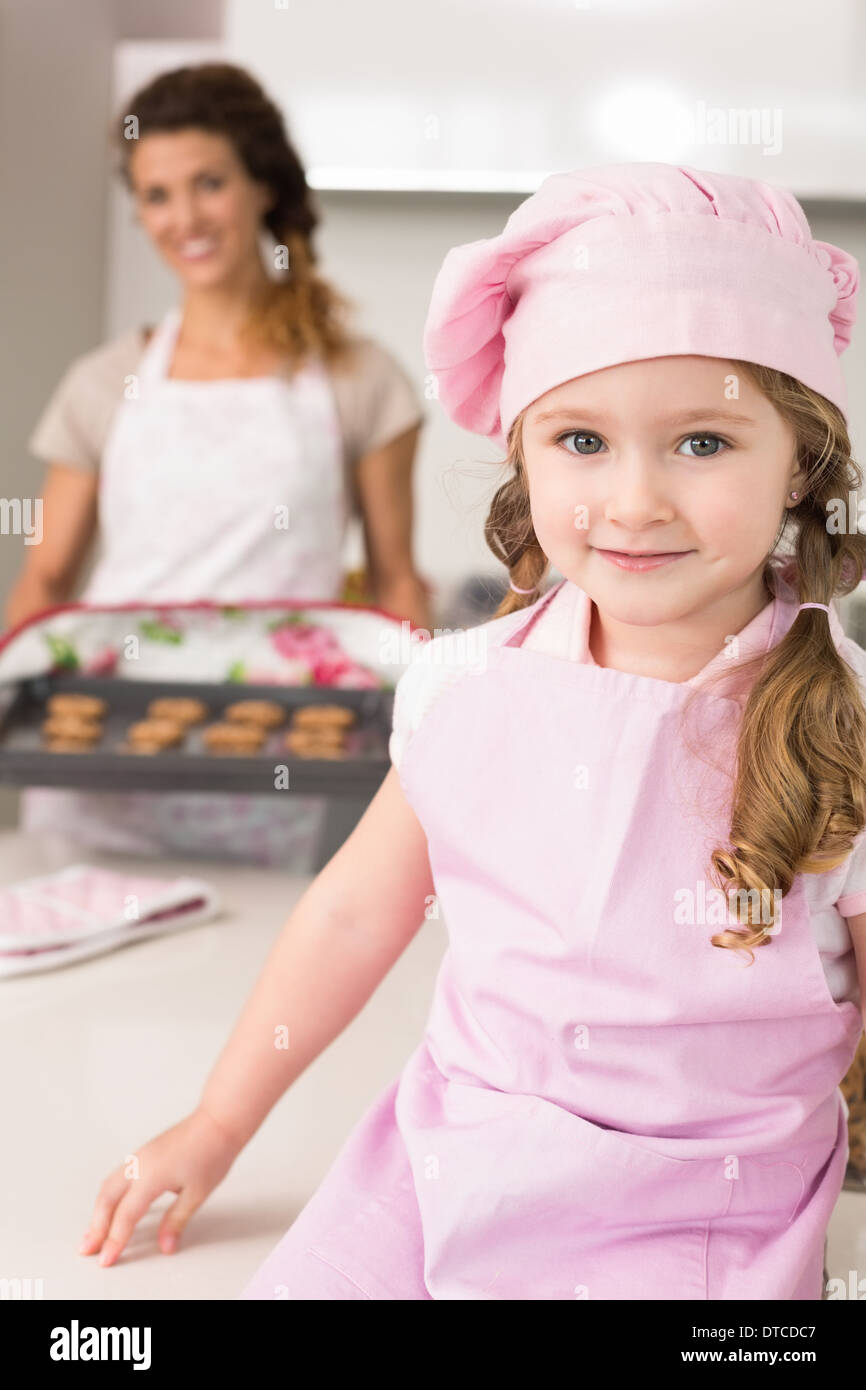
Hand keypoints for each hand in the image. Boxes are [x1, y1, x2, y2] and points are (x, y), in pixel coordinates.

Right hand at [78, 1107, 242, 1266]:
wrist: (218, 1122)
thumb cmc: (212, 1152)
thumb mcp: (197, 1193)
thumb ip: (176, 1221)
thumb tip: (165, 1246)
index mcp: (150, 1176)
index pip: (125, 1216)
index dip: (114, 1240)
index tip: (106, 1259)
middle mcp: (139, 1165)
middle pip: (107, 1200)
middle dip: (96, 1227)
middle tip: (88, 1249)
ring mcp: (140, 1157)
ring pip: (108, 1186)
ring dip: (99, 1210)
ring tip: (94, 1232)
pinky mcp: (144, 1153)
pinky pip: (117, 1177)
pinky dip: (108, 1196)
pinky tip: (111, 1206)